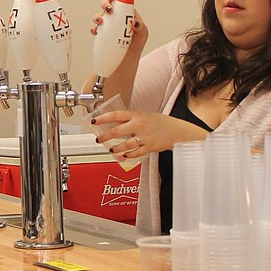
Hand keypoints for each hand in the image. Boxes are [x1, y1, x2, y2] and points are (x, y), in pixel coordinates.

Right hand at [90, 0, 147, 52]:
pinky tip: (96, 31)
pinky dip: (94, 28)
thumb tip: (135, 22)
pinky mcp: (102, 34)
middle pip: (109, 4)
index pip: (122, 0)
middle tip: (108, 9)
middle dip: (106, 3)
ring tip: (100, 21)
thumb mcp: (142, 37)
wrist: (125, 62)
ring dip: (97, 15)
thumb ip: (142, 28)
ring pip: (100, 15)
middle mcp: (117, 18)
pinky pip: (95, 28)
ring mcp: (109, 26)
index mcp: (128, 14)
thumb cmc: (135, 47)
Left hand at [90, 110, 206, 161]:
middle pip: (117, 131)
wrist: (176, 130)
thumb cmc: (159, 122)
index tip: (94, 121)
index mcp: (137, 115)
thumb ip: (130, 119)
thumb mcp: (144, 115)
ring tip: (111, 149)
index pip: (116, 115)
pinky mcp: (149, 147)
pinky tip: (123, 155)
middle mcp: (139, 125)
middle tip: (98, 139)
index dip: (103, 118)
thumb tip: (113, 124)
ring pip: (125, 144)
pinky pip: (135, 153)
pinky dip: (128, 155)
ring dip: (116, 148)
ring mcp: (144, 137)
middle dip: (105, 136)